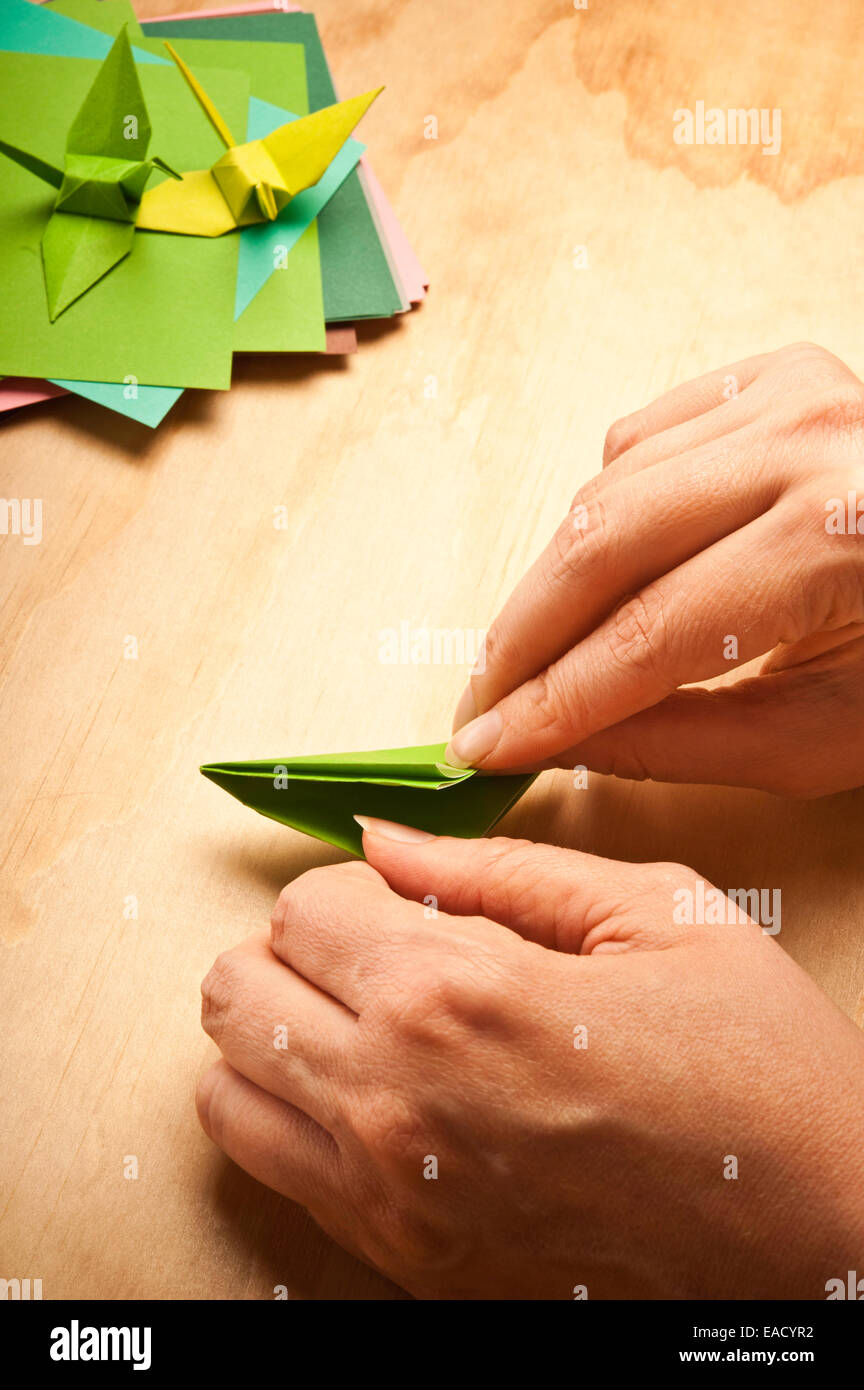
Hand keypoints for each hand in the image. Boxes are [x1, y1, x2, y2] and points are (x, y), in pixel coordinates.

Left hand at [196, 824, 863, 1298]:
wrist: (816, 1227)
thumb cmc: (753, 1065)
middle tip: (379, 951)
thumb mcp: (653, 913)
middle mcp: (397, 1100)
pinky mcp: (403, 1256)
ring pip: (228, 1084)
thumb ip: (498, 864)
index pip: (300, 907)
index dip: (353, 886)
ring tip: (370, 1021)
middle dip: (297, 950)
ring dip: (280, 1032)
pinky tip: (379, 1092)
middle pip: (235, 990)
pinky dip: (292, 1113)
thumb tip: (384, 837)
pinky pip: (270, 1169)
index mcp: (459, 994)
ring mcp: (391, 1194)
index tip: (407, 900)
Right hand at [447, 342, 863, 795]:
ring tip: (535, 655)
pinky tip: (613, 566)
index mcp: (836, 540)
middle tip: (479, 704)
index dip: (553, 701)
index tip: (486, 744)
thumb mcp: (823, 734)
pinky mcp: (766, 375)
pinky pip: (636, 440)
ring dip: (553, 581)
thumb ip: (679, 743)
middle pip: (603, 544)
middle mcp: (805, 443)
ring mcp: (785, 393)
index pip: (648, 634)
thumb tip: (556, 742)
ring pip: (606, 490)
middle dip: (521, 637)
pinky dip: (604, 509)